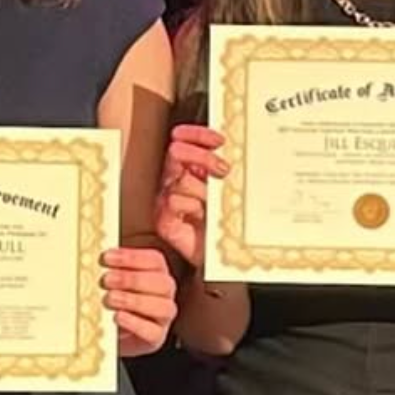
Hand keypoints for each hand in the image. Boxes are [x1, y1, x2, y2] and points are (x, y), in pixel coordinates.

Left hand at [102, 247, 176, 356]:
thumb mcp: (109, 280)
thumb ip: (109, 267)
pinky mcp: (156, 337)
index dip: (132, 257)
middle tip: (106, 280)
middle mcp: (164, 293)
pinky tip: (118, 316)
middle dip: (132, 279)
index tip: (107, 257)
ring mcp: (163, 317)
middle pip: (162, 283)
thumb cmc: (109, 299)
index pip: (155, 260)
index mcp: (156, 272)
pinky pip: (154, 332)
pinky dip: (135, 323)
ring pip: (163, 307)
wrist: (106, 330)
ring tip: (110, 299)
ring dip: (134, 301)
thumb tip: (96, 256)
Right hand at [155, 124, 228, 268]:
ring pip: (179, 180)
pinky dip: (191, 207)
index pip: (186, 140)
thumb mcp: (231, 190)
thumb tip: (231, 149)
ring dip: (203, 191)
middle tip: (223, 170)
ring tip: (216, 206)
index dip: (199, 135)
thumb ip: (225, 169)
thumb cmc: (227, 224)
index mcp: (191, 169)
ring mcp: (167, 200)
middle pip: (177, 153)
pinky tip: (201, 217)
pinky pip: (172, 202)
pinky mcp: (163, 220)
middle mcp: (176, 181)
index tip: (219, 139)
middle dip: (201, 157)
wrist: (223, 259)